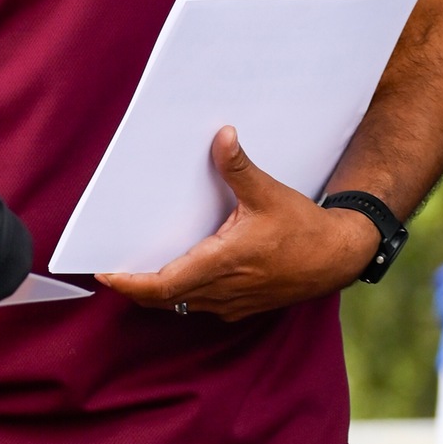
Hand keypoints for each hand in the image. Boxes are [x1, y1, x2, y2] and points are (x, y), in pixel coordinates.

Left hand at [96, 127, 381, 321]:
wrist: (338, 257)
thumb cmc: (304, 228)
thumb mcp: (269, 193)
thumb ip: (238, 168)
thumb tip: (222, 135)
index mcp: (222, 264)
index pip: (162, 287)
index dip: (129, 283)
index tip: (104, 273)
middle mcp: (221, 291)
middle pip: (162, 299)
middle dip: (134, 285)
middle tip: (109, 267)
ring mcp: (230, 304)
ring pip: (179, 305)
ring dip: (155, 292)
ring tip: (132, 269)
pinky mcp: (239, 307)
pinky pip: (197, 305)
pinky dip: (178, 294)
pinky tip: (173, 273)